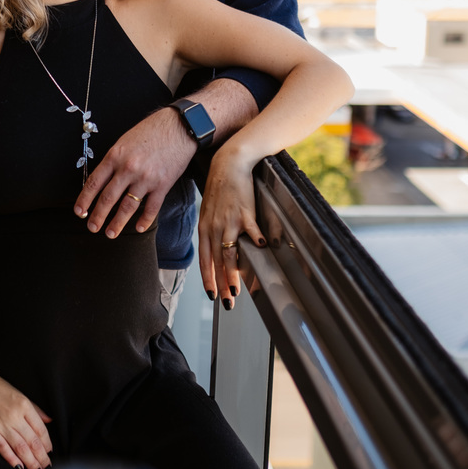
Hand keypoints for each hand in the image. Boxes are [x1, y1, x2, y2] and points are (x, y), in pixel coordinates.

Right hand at [0, 368, 52, 468]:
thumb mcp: (17, 392)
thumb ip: (34, 408)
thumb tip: (48, 420)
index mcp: (24, 404)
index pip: (41, 429)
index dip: (47, 443)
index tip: (49, 452)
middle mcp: (14, 415)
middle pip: (33, 441)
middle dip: (41, 456)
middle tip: (46, 466)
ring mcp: (1, 423)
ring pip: (20, 447)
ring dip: (30, 461)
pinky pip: (2, 447)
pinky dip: (11, 458)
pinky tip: (18, 466)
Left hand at [74, 106, 196, 238]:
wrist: (179, 127)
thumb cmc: (151, 131)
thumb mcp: (125, 141)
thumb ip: (114, 161)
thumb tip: (102, 181)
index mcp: (115, 156)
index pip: (94, 183)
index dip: (84, 199)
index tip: (79, 211)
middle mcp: (128, 168)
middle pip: (108, 198)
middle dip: (98, 216)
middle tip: (92, 227)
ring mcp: (146, 178)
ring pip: (128, 206)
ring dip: (117, 223)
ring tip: (110, 233)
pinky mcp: (163, 184)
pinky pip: (151, 207)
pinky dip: (145, 220)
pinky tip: (139, 228)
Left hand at [197, 147, 266, 310]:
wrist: (228, 165)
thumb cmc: (220, 189)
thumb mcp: (210, 212)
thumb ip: (213, 232)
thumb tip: (218, 250)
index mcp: (205, 229)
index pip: (205, 259)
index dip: (208, 278)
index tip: (212, 294)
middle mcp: (215, 228)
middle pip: (217, 262)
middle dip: (221, 285)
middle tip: (226, 302)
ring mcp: (229, 221)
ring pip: (229, 253)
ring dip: (233, 274)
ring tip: (237, 290)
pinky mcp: (244, 212)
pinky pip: (251, 229)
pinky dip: (256, 240)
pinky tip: (262, 249)